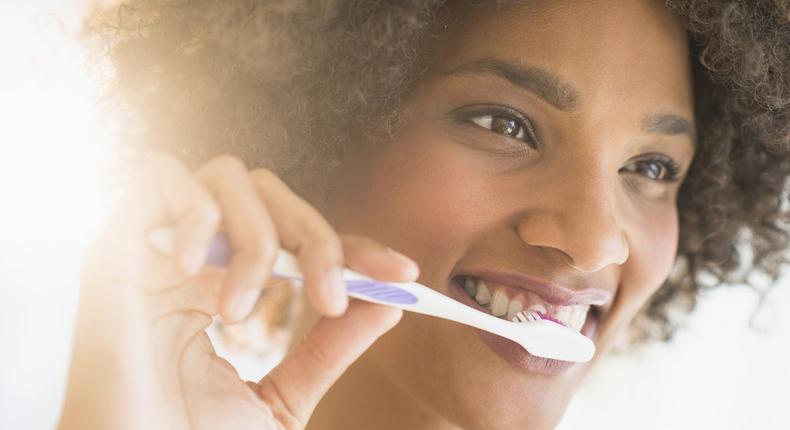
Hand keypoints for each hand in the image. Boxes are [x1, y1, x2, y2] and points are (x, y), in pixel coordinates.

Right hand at [59, 153, 418, 428]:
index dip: (353, 247)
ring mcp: (152, 249)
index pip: (299, 238)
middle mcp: (190, 259)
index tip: (401, 275)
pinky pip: (154, 176)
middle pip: (270, 193)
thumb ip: (328, 348)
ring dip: (256, 235)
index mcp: (222, 287)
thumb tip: (387, 303)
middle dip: (316, 239)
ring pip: (226, 177)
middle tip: (331, 300)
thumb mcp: (280, 397)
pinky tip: (194, 271)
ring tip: (243, 308)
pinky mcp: (111, 246)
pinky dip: (192, 211)